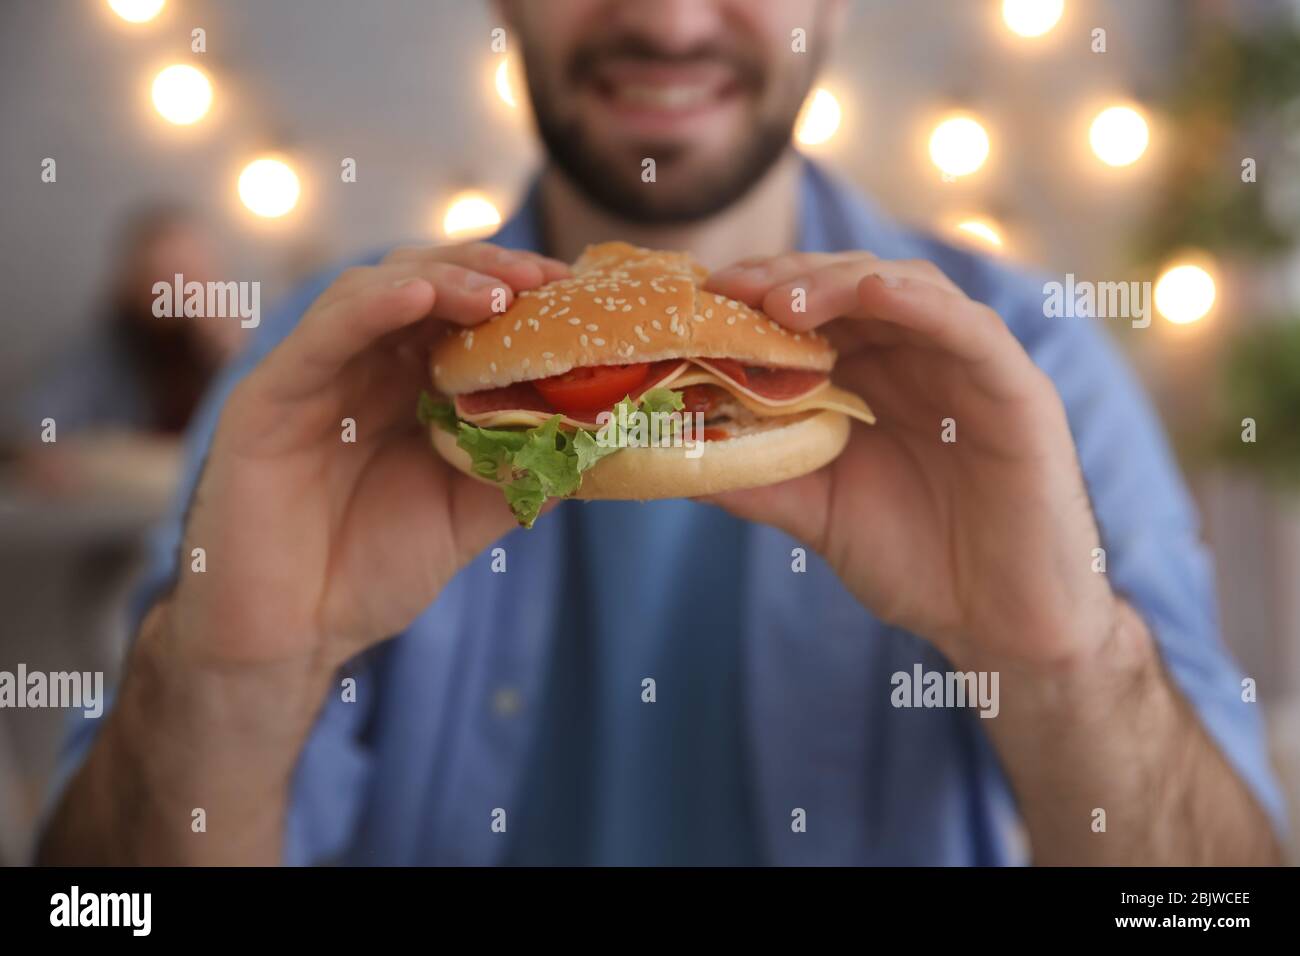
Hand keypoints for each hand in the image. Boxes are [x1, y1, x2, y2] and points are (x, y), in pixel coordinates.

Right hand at [166, 243, 569, 671]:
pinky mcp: (268, 397)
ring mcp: (314, 376)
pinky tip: (419, 296)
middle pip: (423, 282)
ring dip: (441, 280)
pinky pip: (320, 336)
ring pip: (374, 292)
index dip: (516, 291)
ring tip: (498, 293)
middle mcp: (362, 367)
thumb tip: (599, 438)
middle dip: (487, 272)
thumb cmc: (369, 571)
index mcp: (407, 386)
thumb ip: (521, 470)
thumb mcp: (467, 515)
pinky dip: (371, 308)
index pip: (462, 311)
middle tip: (544, 280)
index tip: (572, 290)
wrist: (290, 636)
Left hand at [705, 253, 1118, 669]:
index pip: (814, 310)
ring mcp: (968, 367)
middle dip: (786, 280)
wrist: (998, 624)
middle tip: (729, 290)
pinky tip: (874, 291)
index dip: (757, 296)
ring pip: (905, 290)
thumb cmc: (915, 562)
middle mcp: (918, 358)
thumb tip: (670, 459)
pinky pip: (971, 329)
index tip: (699, 301)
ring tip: (780, 299)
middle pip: (850, 286)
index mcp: (874, 377)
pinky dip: (922, 303)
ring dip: (840, 282)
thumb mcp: (817, 511)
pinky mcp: (1016, 389)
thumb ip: (757, 477)